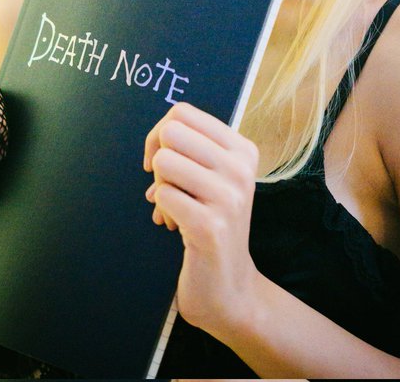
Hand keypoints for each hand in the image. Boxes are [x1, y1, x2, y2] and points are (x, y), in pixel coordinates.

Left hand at [143, 102, 260, 341]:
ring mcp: (228, 197)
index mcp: (243, 150)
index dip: (159, 132)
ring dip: (159, 187)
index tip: (162, 159)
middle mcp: (240, 168)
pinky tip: (177, 226)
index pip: (183, 112)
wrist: (229, 287)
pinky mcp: (210, 226)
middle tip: (169, 186)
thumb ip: (193, 149)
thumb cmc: (213, 223)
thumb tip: (157, 135)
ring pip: (163, 161)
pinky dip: (161, 210)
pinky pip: (163, 195)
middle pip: (170, 132)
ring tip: (176, 208)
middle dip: (158, 159)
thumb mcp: (216, 177)